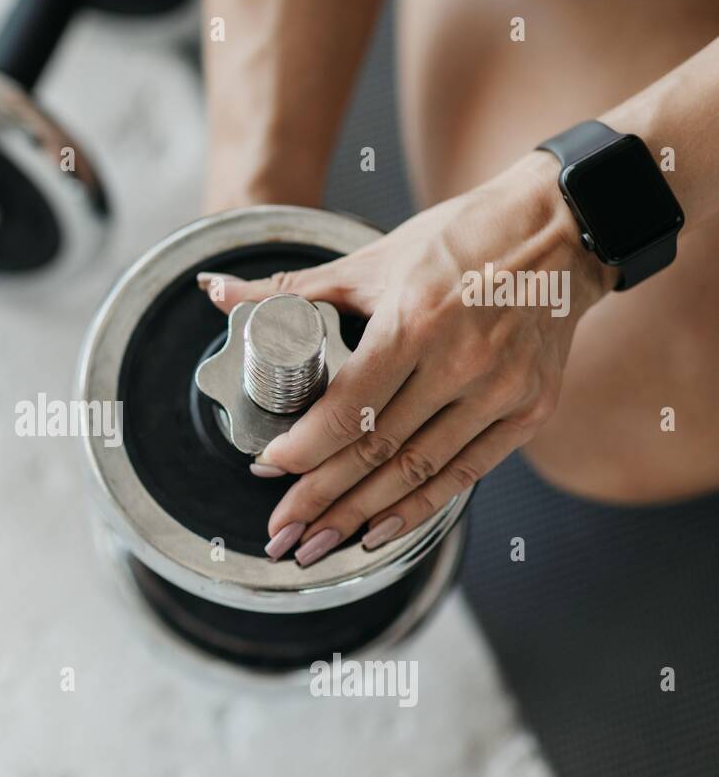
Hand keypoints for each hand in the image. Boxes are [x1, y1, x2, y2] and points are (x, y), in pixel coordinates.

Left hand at [198, 152, 618, 564]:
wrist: (563, 230)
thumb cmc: (458, 240)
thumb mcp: (370, 260)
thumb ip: (289, 289)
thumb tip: (213, 291)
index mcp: (414, 321)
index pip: (347, 408)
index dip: (302, 448)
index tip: (267, 468)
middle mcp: (460, 363)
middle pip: (376, 451)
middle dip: (319, 499)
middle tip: (279, 532)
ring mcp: (500, 392)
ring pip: (417, 473)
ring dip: (360, 516)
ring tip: (315, 546)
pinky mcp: (529, 412)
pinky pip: (464, 475)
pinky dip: (418, 509)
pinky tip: (377, 533)